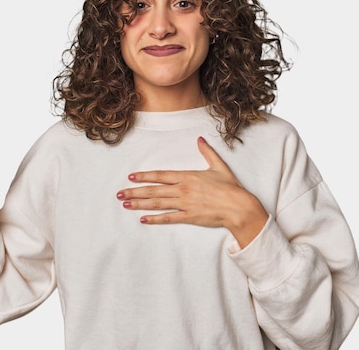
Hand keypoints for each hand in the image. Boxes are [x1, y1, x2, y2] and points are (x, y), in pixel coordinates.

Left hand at [117, 136, 268, 247]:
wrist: (239, 207)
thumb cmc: (230, 187)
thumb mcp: (219, 166)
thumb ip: (207, 152)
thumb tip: (200, 139)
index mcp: (187, 176)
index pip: (161, 175)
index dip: (144, 176)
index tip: (131, 177)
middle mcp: (183, 189)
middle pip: (154, 190)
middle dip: (135, 192)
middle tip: (120, 194)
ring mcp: (185, 204)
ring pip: (157, 203)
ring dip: (140, 204)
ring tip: (126, 204)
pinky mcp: (189, 216)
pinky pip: (168, 218)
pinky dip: (155, 218)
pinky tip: (143, 219)